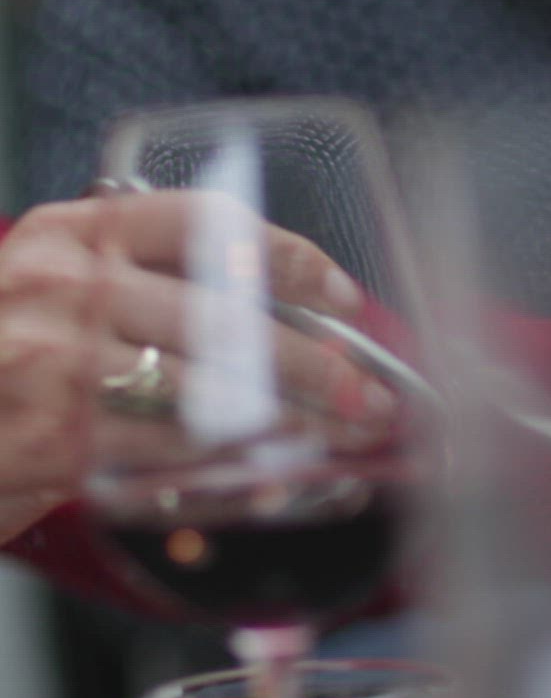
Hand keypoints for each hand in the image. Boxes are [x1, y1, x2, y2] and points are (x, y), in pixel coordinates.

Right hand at [0, 193, 372, 541]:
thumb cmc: (0, 364)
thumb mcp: (50, 296)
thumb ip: (141, 289)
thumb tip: (274, 324)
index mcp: (71, 233)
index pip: (204, 222)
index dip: (288, 258)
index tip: (341, 297)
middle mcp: (64, 282)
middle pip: (226, 315)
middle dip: (313, 363)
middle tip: (367, 397)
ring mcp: (57, 356)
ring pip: (211, 384)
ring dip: (291, 417)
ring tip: (340, 436)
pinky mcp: (57, 433)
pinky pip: (173, 444)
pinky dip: (234, 463)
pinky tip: (272, 475)